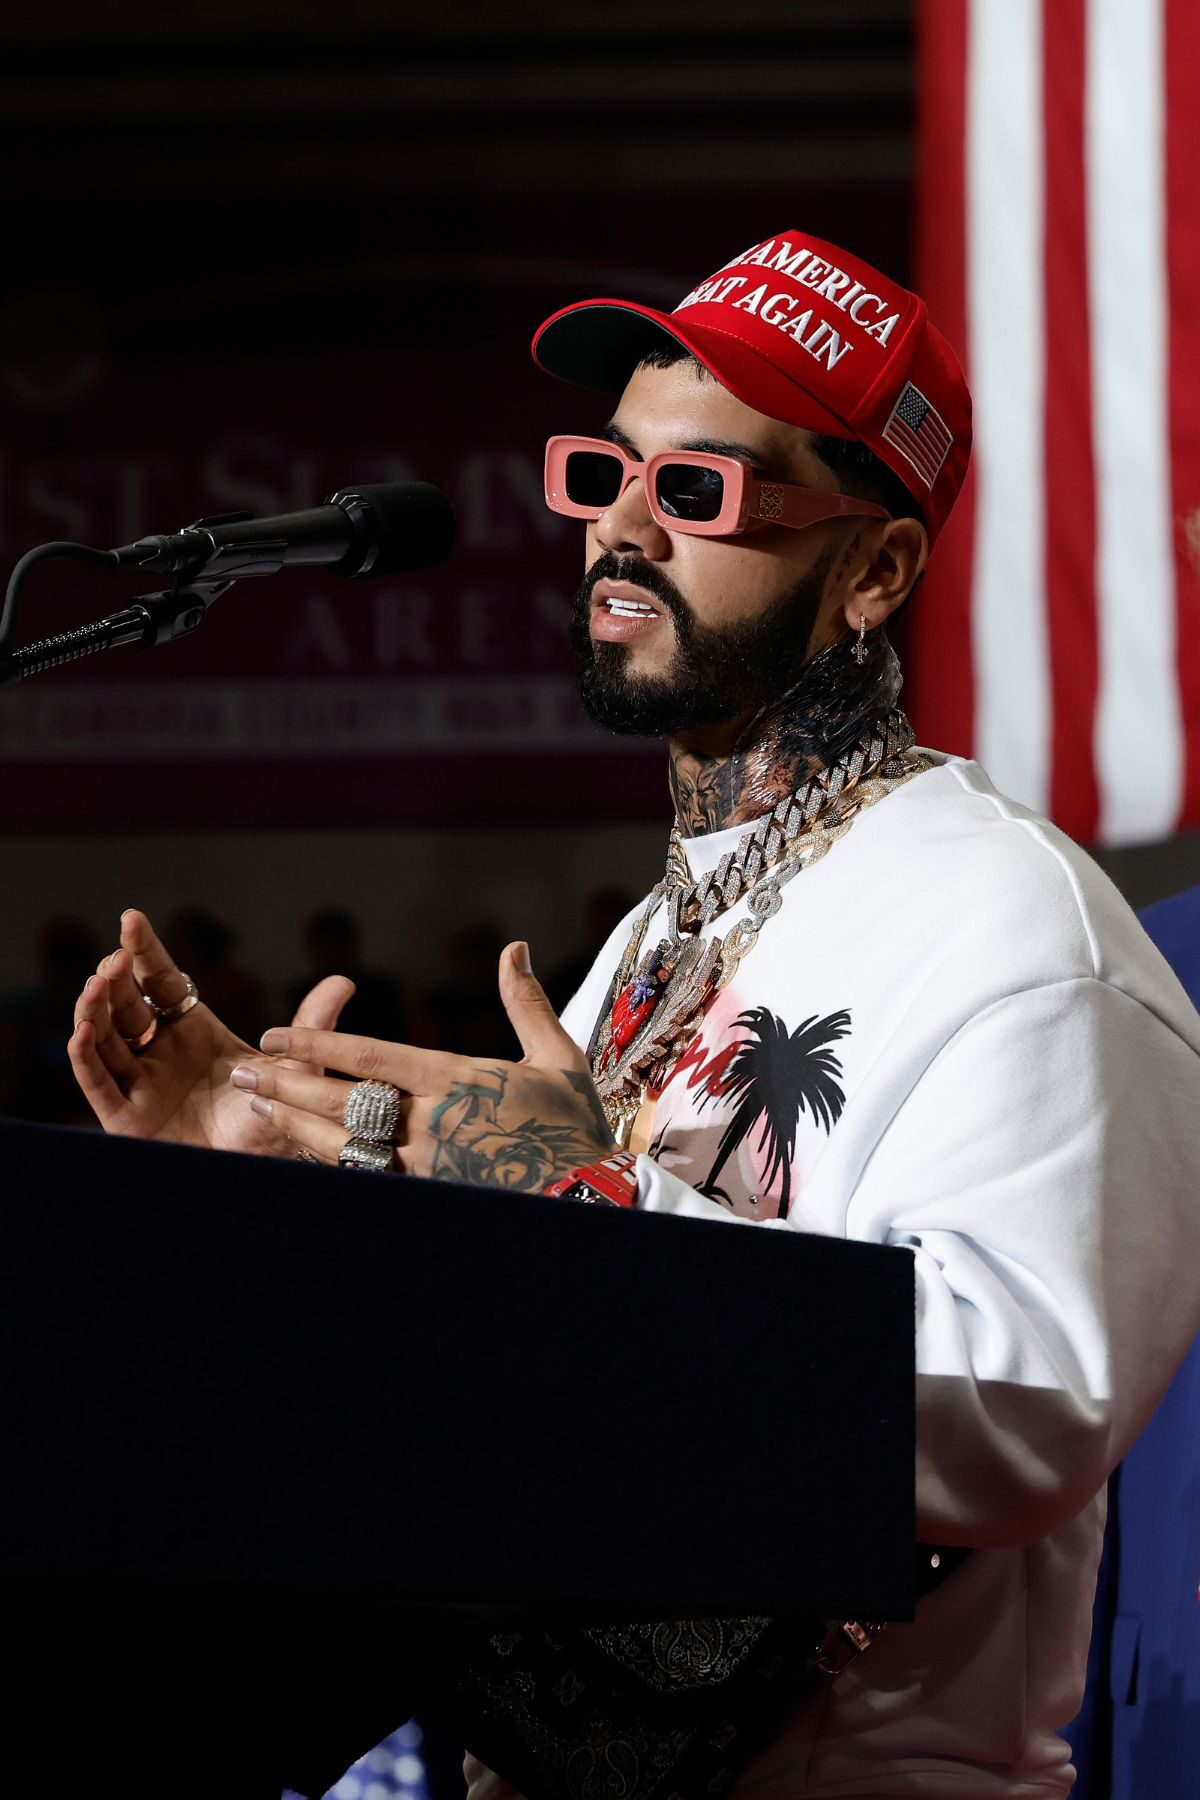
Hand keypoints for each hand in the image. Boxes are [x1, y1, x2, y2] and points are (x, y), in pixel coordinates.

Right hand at [68, 907, 352, 1153]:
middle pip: (128, 1006)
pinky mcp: (125, 1115)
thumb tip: (344, 982)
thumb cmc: (273, 1116)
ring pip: (105, 1038)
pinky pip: (98, 1081)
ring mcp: (139, 1081)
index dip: (145, 951)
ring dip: (95, 1009)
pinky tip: (82, 1030)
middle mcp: (159, 1050)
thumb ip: (311, 1025)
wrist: (260, 1169)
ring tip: (97, 982)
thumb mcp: (294, 1067)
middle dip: (117, 980)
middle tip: (117, 958)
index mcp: (192, 1029)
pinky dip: (85, 1055)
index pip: (162, 982)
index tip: (131, 918)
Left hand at [236, 941, 614, 1187]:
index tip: (275, 1036)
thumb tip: (513, 947)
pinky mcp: (429, 1194)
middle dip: (288, 1086)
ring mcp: (427, 1165)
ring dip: (296, 1127)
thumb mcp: (557, 1057)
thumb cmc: (576, 1126)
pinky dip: (329, 1162)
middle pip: (343, 1101)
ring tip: (258, 1110)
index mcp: (458, 1080)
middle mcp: (433, 1123)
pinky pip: (366, 1177)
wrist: (593, 1198)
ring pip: (345, 1145)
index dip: (318, 1046)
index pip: (371, 1058)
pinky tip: (302, 1152)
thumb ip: (525, 1002)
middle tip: (242, 1075)